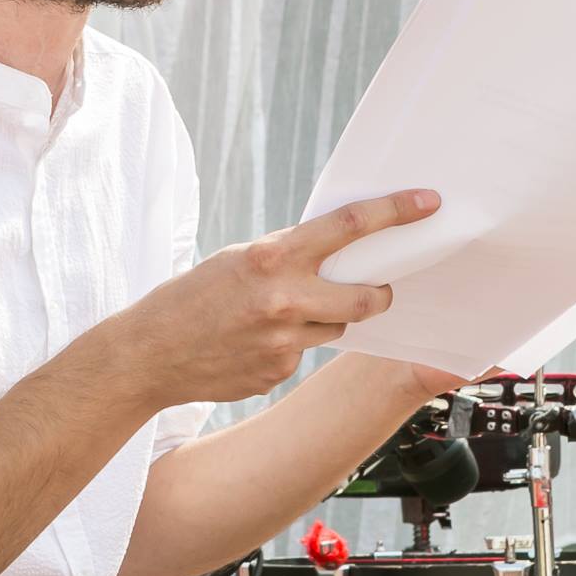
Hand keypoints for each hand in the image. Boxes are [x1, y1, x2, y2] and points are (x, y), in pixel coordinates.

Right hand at [115, 189, 441, 405]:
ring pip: (336, 326)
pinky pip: (304, 353)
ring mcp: (283, 342)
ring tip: (282, 314)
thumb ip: (287, 257)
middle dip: (378, 292)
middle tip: (378, 288)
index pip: (349, 227)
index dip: (395, 212)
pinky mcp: (278, 373)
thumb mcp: (238, 259)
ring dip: (326, 317)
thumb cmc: (190, 298)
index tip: (427, 202)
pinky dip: (290, 345)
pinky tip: (254, 343)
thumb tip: (335, 256)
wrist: (147, 355)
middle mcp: (284, 299)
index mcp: (272, 257)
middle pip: (366, 296)